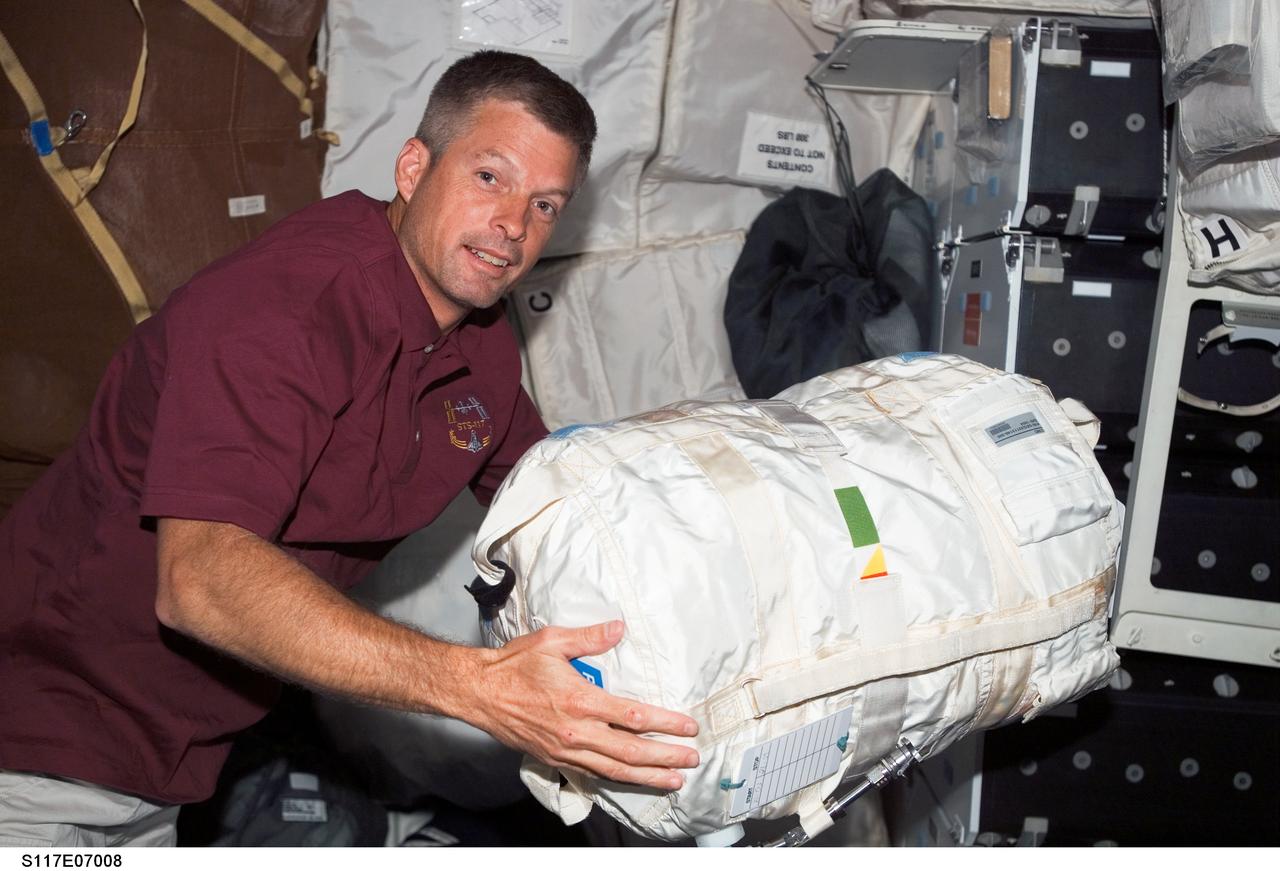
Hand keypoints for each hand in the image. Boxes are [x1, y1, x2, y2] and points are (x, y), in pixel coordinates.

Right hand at [468, 620, 700, 789]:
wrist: (478, 692)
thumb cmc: (513, 665)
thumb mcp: (551, 641)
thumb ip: (589, 638)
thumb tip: (619, 628)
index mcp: (579, 700)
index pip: (632, 717)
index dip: (664, 723)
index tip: (687, 726)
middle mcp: (575, 730)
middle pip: (630, 752)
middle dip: (665, 756)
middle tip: (692, 758)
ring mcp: (565, 749)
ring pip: (614, 769)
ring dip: (648, 776)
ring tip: (674, 779)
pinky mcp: (555, 758)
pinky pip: (593, 773)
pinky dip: (618, 779)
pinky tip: (636, 780)